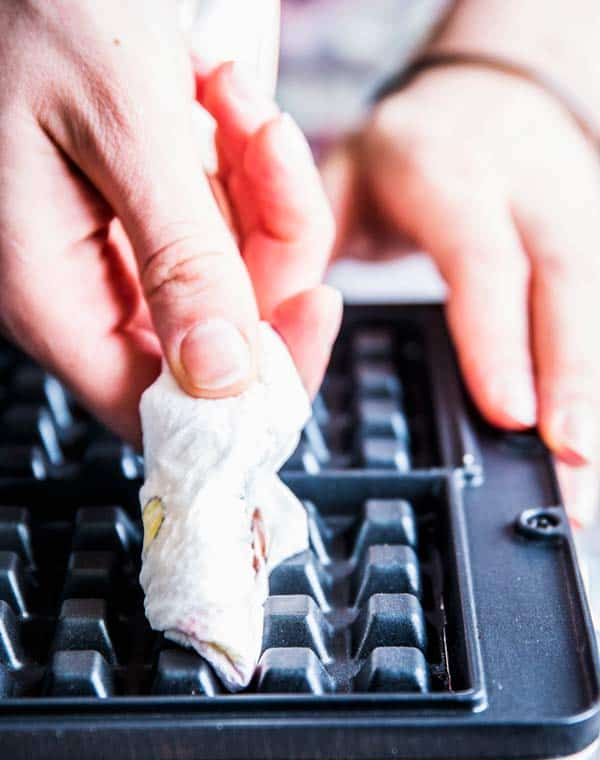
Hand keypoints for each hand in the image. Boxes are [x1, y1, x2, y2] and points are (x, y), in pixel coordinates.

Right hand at [0, 0, 337, 445]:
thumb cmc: (39, 7)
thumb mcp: (118, 122)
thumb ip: (177, 255)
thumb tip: (224, 377)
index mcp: (55, 295)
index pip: (160, 408)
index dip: (245, 390)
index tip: (309, 314)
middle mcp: (87, 290)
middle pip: (218, 340)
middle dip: (271, 251)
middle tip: (274, 161)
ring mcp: (120, 256)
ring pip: (236, 276)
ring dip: (262, 188)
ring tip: (233, 100)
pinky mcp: (151, 218)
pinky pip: (228, 226)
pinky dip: (247, 167)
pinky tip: (223, 98)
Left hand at [322, 66, 599, 525]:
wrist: (489, 98)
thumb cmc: (408, 154)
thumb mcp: (341, 179)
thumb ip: (307, 247)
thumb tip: (274, 325)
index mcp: (447, 172)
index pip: (480, 258)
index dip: (496, 337)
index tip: (509, 412)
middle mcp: (524, 188)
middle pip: (564, 282)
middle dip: (570, 377)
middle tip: (569, 457)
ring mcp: (574, 209)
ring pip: (595, 298)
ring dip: (592, 388)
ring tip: (586, 470)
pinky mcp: (596, 237)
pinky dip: (596, 376)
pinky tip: (590, 434)